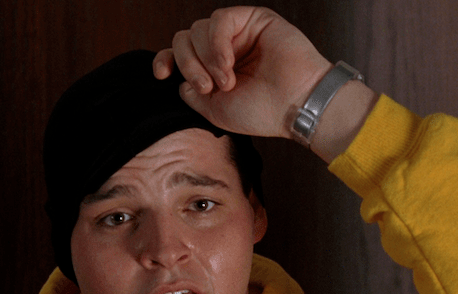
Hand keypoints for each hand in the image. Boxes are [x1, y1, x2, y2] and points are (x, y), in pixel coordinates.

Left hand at [153, 7, 332, 138]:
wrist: (295, 105)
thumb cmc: (262, 112)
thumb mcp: (215, 110)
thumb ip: (191, 94)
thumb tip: (179, 81)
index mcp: (213, 70)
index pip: (178, 54)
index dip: (165, 60)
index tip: (162, 74)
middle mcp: (223, 49)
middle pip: (183, 40)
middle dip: (188, 65)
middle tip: (207, 88)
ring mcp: (237, 33)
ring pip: (197, 29)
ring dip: (205, 58)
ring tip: (226, 81)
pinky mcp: (252, 18)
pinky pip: (219, 20)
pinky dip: (217, 43)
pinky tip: (228, 64)